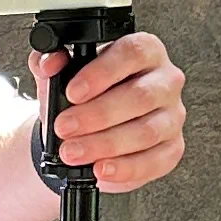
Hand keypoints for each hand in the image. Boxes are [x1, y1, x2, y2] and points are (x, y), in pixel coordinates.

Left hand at [33, 30, 187, 195]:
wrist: (84, 134)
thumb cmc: (81, 98)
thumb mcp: (60, 76)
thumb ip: (50, 62)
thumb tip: (49, 63)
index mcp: (143, 51)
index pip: (132, 52)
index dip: (102, 72)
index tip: (72, 92)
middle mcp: (164, 81)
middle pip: (141, 95)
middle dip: (97, 115)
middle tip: (64, 127)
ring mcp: (172, 116)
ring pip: (146, 131)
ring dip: (104, 144)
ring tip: (72, 151)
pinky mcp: (171, 148)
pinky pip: (153, 160)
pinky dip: (123, 168)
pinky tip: (100, 169)